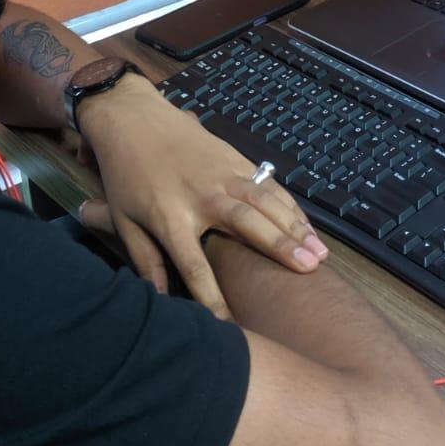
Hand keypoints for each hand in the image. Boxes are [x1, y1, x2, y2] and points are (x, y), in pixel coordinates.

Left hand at [74, 76, 328, 316]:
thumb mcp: (125, 219)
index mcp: (171, 217)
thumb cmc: (125, 173)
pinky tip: (307, 225)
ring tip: (319, 253)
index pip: (195, 267)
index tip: (230, 329)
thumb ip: (145, 260)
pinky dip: (290, 205)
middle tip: (308, 270)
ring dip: (295, 226)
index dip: (212, 299)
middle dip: (279, 249)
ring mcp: (222, 174)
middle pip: (247, 226)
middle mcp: (203, 196)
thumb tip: (157, 301)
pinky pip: (267, 184)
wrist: (132, 116)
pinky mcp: (234, 158)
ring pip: (265, 202)